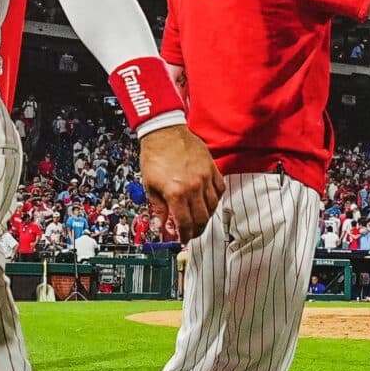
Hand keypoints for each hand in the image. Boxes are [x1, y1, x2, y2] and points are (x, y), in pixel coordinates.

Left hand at [140, 125, 223, 239]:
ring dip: (206, 216)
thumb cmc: (154, 155)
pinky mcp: (212, 168)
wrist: (163, 131)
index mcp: (176, 192)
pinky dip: (215, 199)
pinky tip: (208, 201)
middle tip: (191, 233)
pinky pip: (219, 189)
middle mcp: (193, 186)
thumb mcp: (149, 186)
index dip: (184, 235)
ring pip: (213, 206)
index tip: (183, 239)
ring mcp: (205, 177)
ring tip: (199, 218)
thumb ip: (159, 208)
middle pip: (201, 218)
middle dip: (196, 230)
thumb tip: (163, 225)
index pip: (185, 223)